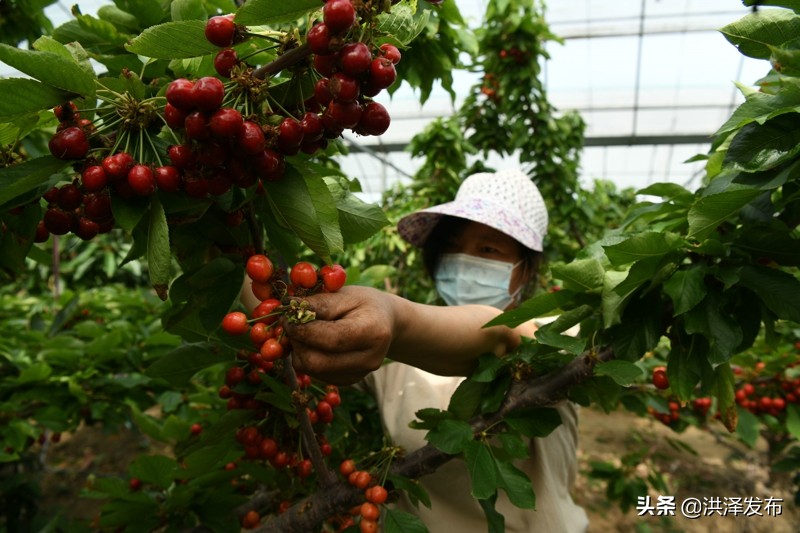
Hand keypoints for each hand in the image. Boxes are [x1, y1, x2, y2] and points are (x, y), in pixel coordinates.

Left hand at [282, 286, 396, 384]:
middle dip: (296, 342)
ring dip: (298, 350)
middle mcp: (369, 360)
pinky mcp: (347, 381)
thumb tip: (289, 308)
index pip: (331, 339)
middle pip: (317, 362)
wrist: (385, 323)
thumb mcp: (346, 294)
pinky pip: (314, 374)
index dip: (303, 329)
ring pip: (311, 370)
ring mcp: (358, 375)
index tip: (287, 315)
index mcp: (374, 333)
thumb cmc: (364, 304)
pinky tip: (311, 342)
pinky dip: (305, 357)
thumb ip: (319, 303)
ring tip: (302, 330)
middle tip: (289, 323)